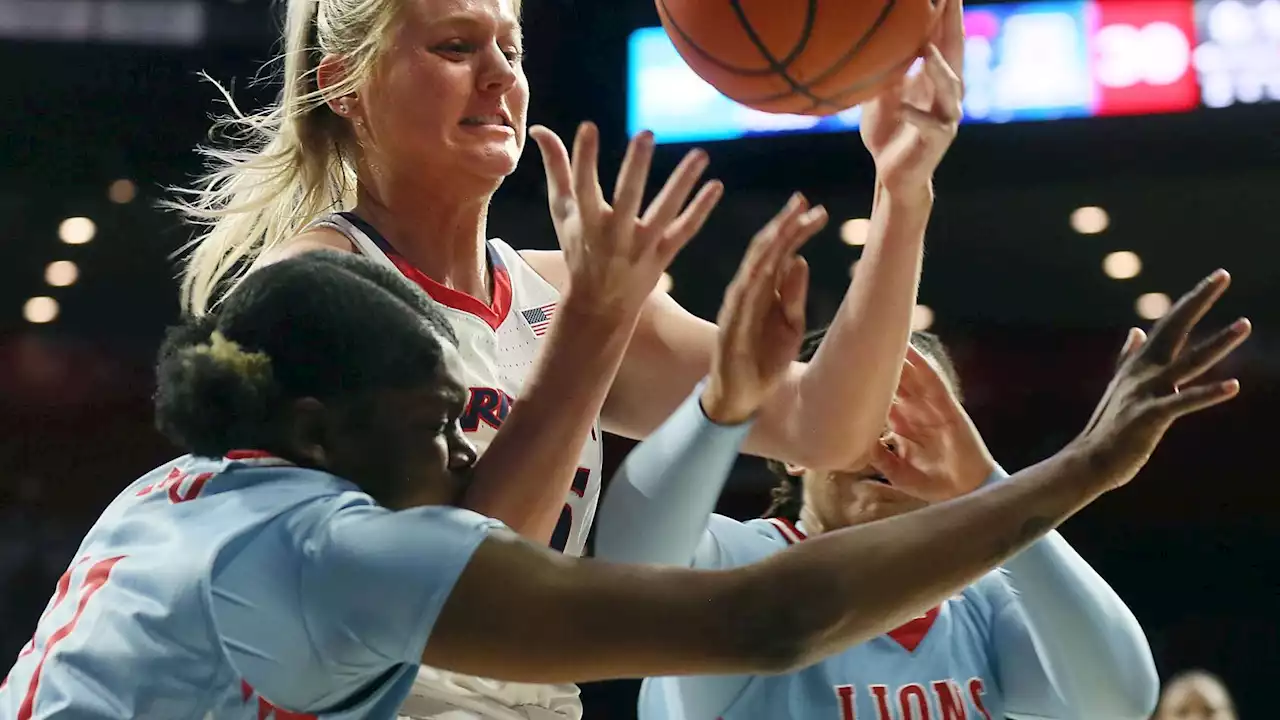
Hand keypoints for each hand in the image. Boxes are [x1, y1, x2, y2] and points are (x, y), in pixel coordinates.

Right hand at [529, 123, 722, 318]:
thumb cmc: (578, 248)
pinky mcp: (663, 255)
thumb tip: (539, 128)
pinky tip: (716, 184)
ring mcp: (641, 247)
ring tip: (700, 154)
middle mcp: (614, 235)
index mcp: (586, 222)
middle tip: (645, 133)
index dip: (583, 157)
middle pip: (627, 198)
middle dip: (635, 167)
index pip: (583, 186)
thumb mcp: (563, 212)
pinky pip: (685, 231)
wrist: (599, 305)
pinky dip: (700, 210)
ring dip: (682, 184)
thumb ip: (556, 169)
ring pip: (665, 212)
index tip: (587, 126)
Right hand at [700, 194, 826, 424]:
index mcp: (763, 290)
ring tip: (790, 221)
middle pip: (766, 250)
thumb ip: (793, 295)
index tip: (818, 211)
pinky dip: (756, 274)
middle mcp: (747, 291)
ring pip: (754, 265)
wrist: (740, 396)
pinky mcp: (732, 324)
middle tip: (804, 201)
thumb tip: (800, 259)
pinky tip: (770, 257)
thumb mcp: (789, 326)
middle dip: (784, 225)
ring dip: (772, 242)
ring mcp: (737, 306)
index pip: (779, 252)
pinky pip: (744, 294)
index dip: (796, 230)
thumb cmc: (764, 360)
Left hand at [859, 0, 963, 193]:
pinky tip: (901, 106)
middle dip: (953, 26)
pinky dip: (914, 115)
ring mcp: (946, 116)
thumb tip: (872, 39)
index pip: (942, 37)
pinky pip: (928, 126)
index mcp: (935, 77)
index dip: (944, 13)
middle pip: (954, 53)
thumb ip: (885, 68)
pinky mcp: (938, 140)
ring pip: (949, 88)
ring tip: (927, 50)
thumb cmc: (888, 131)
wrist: (893, 174)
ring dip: (939, 69)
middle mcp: (948, 92)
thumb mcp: (881, 94)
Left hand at [870, 344, 996, 501]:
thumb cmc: (931, 483)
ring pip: (911, 377)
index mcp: (900, 425)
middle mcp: (913, 412)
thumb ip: (878, 456)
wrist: (963, 492)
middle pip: (893, 382)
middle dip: (879, 365)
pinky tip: (912, 352)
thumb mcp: (896, 471)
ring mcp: (930, 408)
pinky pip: (934, 382)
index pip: (880, 399)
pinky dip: (923, 366)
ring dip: (899, 358)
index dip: (865, 385)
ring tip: (884, 336)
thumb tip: (856, 442)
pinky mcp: (948, 407)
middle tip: (861, 342)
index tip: (845, 369)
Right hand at [1071, 270, 1249, 490]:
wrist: (1089, 460)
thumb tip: (1136, 331)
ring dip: (1217, 343)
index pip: (1170, 323)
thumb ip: (1128, 357)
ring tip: (1244, 325)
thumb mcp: (1118, 385)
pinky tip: (1233, 386)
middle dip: (1199, 300)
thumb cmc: (1108, 427)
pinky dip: (1208, 394)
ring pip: (1189, 362)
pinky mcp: (1150, 417)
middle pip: (1176, 328)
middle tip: (1222, 275)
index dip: (1192, 300)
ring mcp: (1147, 393)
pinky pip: (1184, 402)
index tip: (1215, 278)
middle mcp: (1144, 372)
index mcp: (1139, 364)